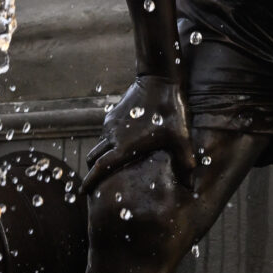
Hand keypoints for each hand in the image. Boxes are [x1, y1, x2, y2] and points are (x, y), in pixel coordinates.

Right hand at [83, 76, 195, 195]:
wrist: (159, 80)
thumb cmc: (170, 110)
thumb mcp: (181, 138)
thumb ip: (185, 162)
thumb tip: (191, 186)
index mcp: (125, 146)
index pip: (100, 168)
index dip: (90, 181)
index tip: (81, 192)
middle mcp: (113, 136)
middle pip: (93, 158)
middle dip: (91, 171)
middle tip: (95, 184)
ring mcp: (111, 124)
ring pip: (99, 145)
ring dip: (100, 156)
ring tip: (108, 166)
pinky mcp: (112, 115)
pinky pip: (105, 133)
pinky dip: (106, 143)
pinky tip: (120, 146)